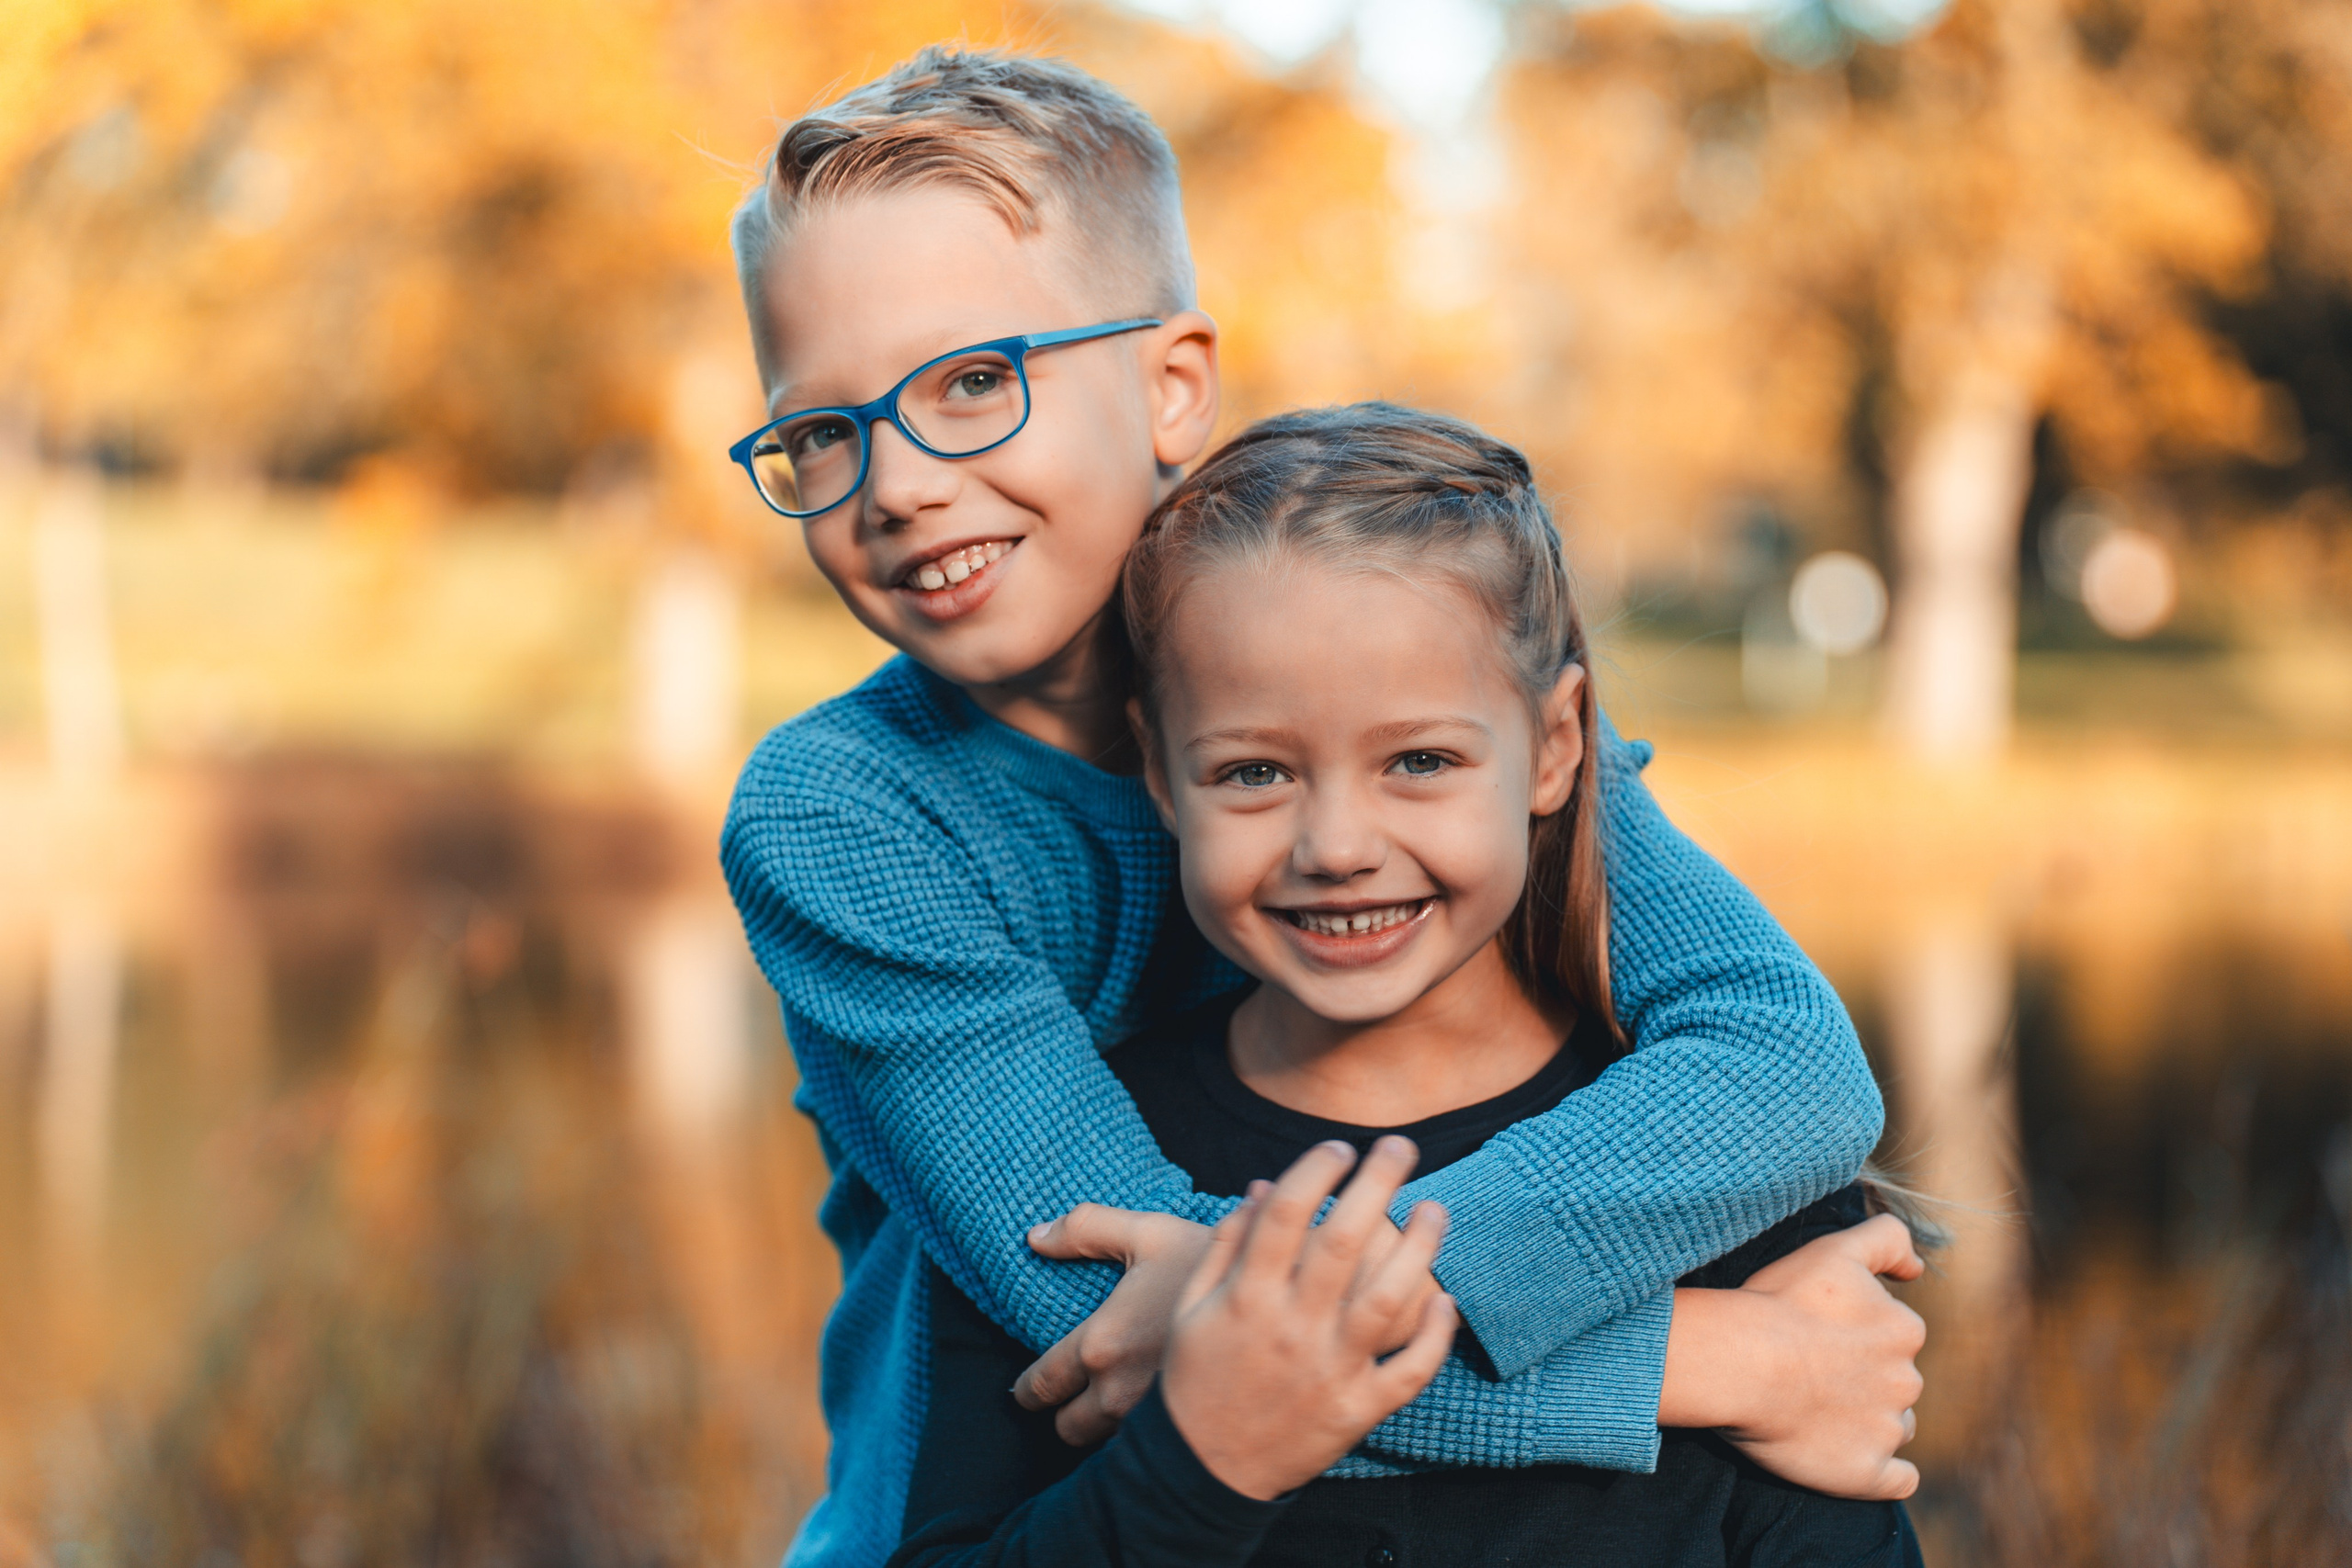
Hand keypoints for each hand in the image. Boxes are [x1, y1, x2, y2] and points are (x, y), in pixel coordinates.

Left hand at [1014, 1207, 1216, 1443]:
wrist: (1286, 1298)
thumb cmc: (1213, 1263)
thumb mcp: (1149, 1232)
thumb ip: (1085, 1229)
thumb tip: (1034, 1237)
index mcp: (1101, 1346)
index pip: (1041, 1387)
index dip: (1028, 1390)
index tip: (1027, 1389)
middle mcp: (1121, 1393)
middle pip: (1068, 1430)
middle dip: (1066, 1414)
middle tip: (1073, 1396)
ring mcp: (1156, 1420)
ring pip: (1107, 1445)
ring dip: (1105, 1427)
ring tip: (1116, 1402)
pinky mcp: (1189, 1433)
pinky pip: (1148, 1450)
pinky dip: (1144, 1437)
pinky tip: (1156, 1411)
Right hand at [1160, 1136, 1457, 1500]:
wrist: (1202, 1472)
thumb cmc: (1195, 1381)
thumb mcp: (1191, 1310)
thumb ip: (1225, 1248)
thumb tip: (1263, 1190)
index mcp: (1245, 1299)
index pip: (1285, 1215)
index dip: (1315, 1171)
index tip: (1339, 1146)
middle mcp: (1290, 1328)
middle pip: (1341, 1241)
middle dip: (1377, 1184)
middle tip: (1402, 1145)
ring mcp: (1328, 1370)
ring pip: (1387, 1299)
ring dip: (1419, 1248)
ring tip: (1435, 1210)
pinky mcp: (1355, 1411)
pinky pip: (1409, 1371)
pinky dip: (1434, 1336)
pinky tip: (1446, 1300)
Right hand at [1660, 1214, 1926, 1499]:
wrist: (1741, 1361)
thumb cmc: (1779, 1302)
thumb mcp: (1834, 1250)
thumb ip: (1887, 1240)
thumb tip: (1918, 1268)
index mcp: (1903, 1329)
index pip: (1894, 1335)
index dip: (1855, 1334)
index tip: (1817, 1334)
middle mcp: (1906, 1380)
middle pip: (1894, 1382)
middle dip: (1863, 1378)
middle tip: (1808, 1372)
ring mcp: (1888, 1430)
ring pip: (1893, 1426)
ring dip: (1866, 1421)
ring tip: (1814, 1411)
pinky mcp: (1867, 1473)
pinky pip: (1897, 1479)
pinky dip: (1885, 1473)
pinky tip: (1855, 1460)